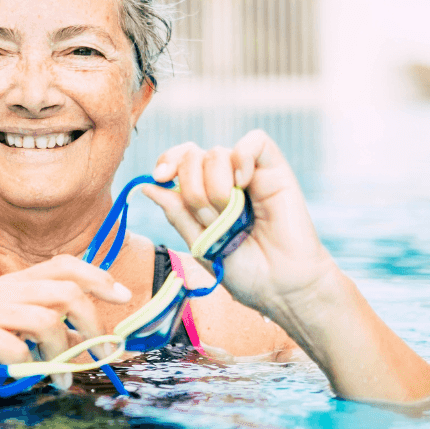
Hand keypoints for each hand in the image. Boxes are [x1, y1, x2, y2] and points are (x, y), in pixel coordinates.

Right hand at [0, 254, 131, 391]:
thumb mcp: (12, 331)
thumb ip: (45, 326)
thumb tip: (87, 336)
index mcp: (15, 283)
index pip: (65, 265)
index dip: (99, 277)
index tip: (123, 297)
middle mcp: (3, 289)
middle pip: (66, 292)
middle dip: (92, 325)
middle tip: (98, 354)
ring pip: (46, 322)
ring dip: (62, 356)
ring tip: (62, 379)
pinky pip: (15, 348)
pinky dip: (26, 367)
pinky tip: (20, 376)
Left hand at [142, 130, 337, 315]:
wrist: (281, 287)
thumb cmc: (244, 270)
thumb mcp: (200, 244)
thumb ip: (177, 213)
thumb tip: (147, 186)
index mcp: (203, 193)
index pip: (178, 159)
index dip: (167, 161)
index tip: (161, 176)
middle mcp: (224, 178)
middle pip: (192, 156)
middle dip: (193, 191)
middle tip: (210, 220)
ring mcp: (249, 172)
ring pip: (216, 152)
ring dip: (215, 188)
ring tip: (232, 215)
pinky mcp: (275, 169)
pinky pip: (255, 141)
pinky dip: (243, 157)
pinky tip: (244, 183)